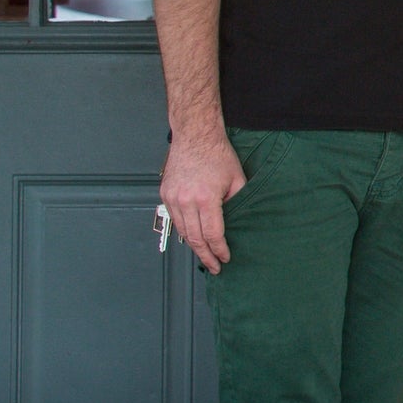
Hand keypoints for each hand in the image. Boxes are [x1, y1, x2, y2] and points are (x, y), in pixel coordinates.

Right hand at [160, 132, 245, 273]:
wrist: (195, 136)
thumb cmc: (218, 154)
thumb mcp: (237, 179)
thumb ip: (237, 202)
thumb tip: (237, 222)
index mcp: (206, 199)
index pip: (212, 234)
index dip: (219, 249)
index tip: (225, 258)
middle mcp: (185, 201)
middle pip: (195, 238)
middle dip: (206, 255)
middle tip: (214, 266)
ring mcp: (172, 199)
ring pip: (183, 231)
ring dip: (194, 246)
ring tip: (205, 256)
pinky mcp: (165, 195)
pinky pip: (175, 220)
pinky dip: (184, 231)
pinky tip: (193, 238)